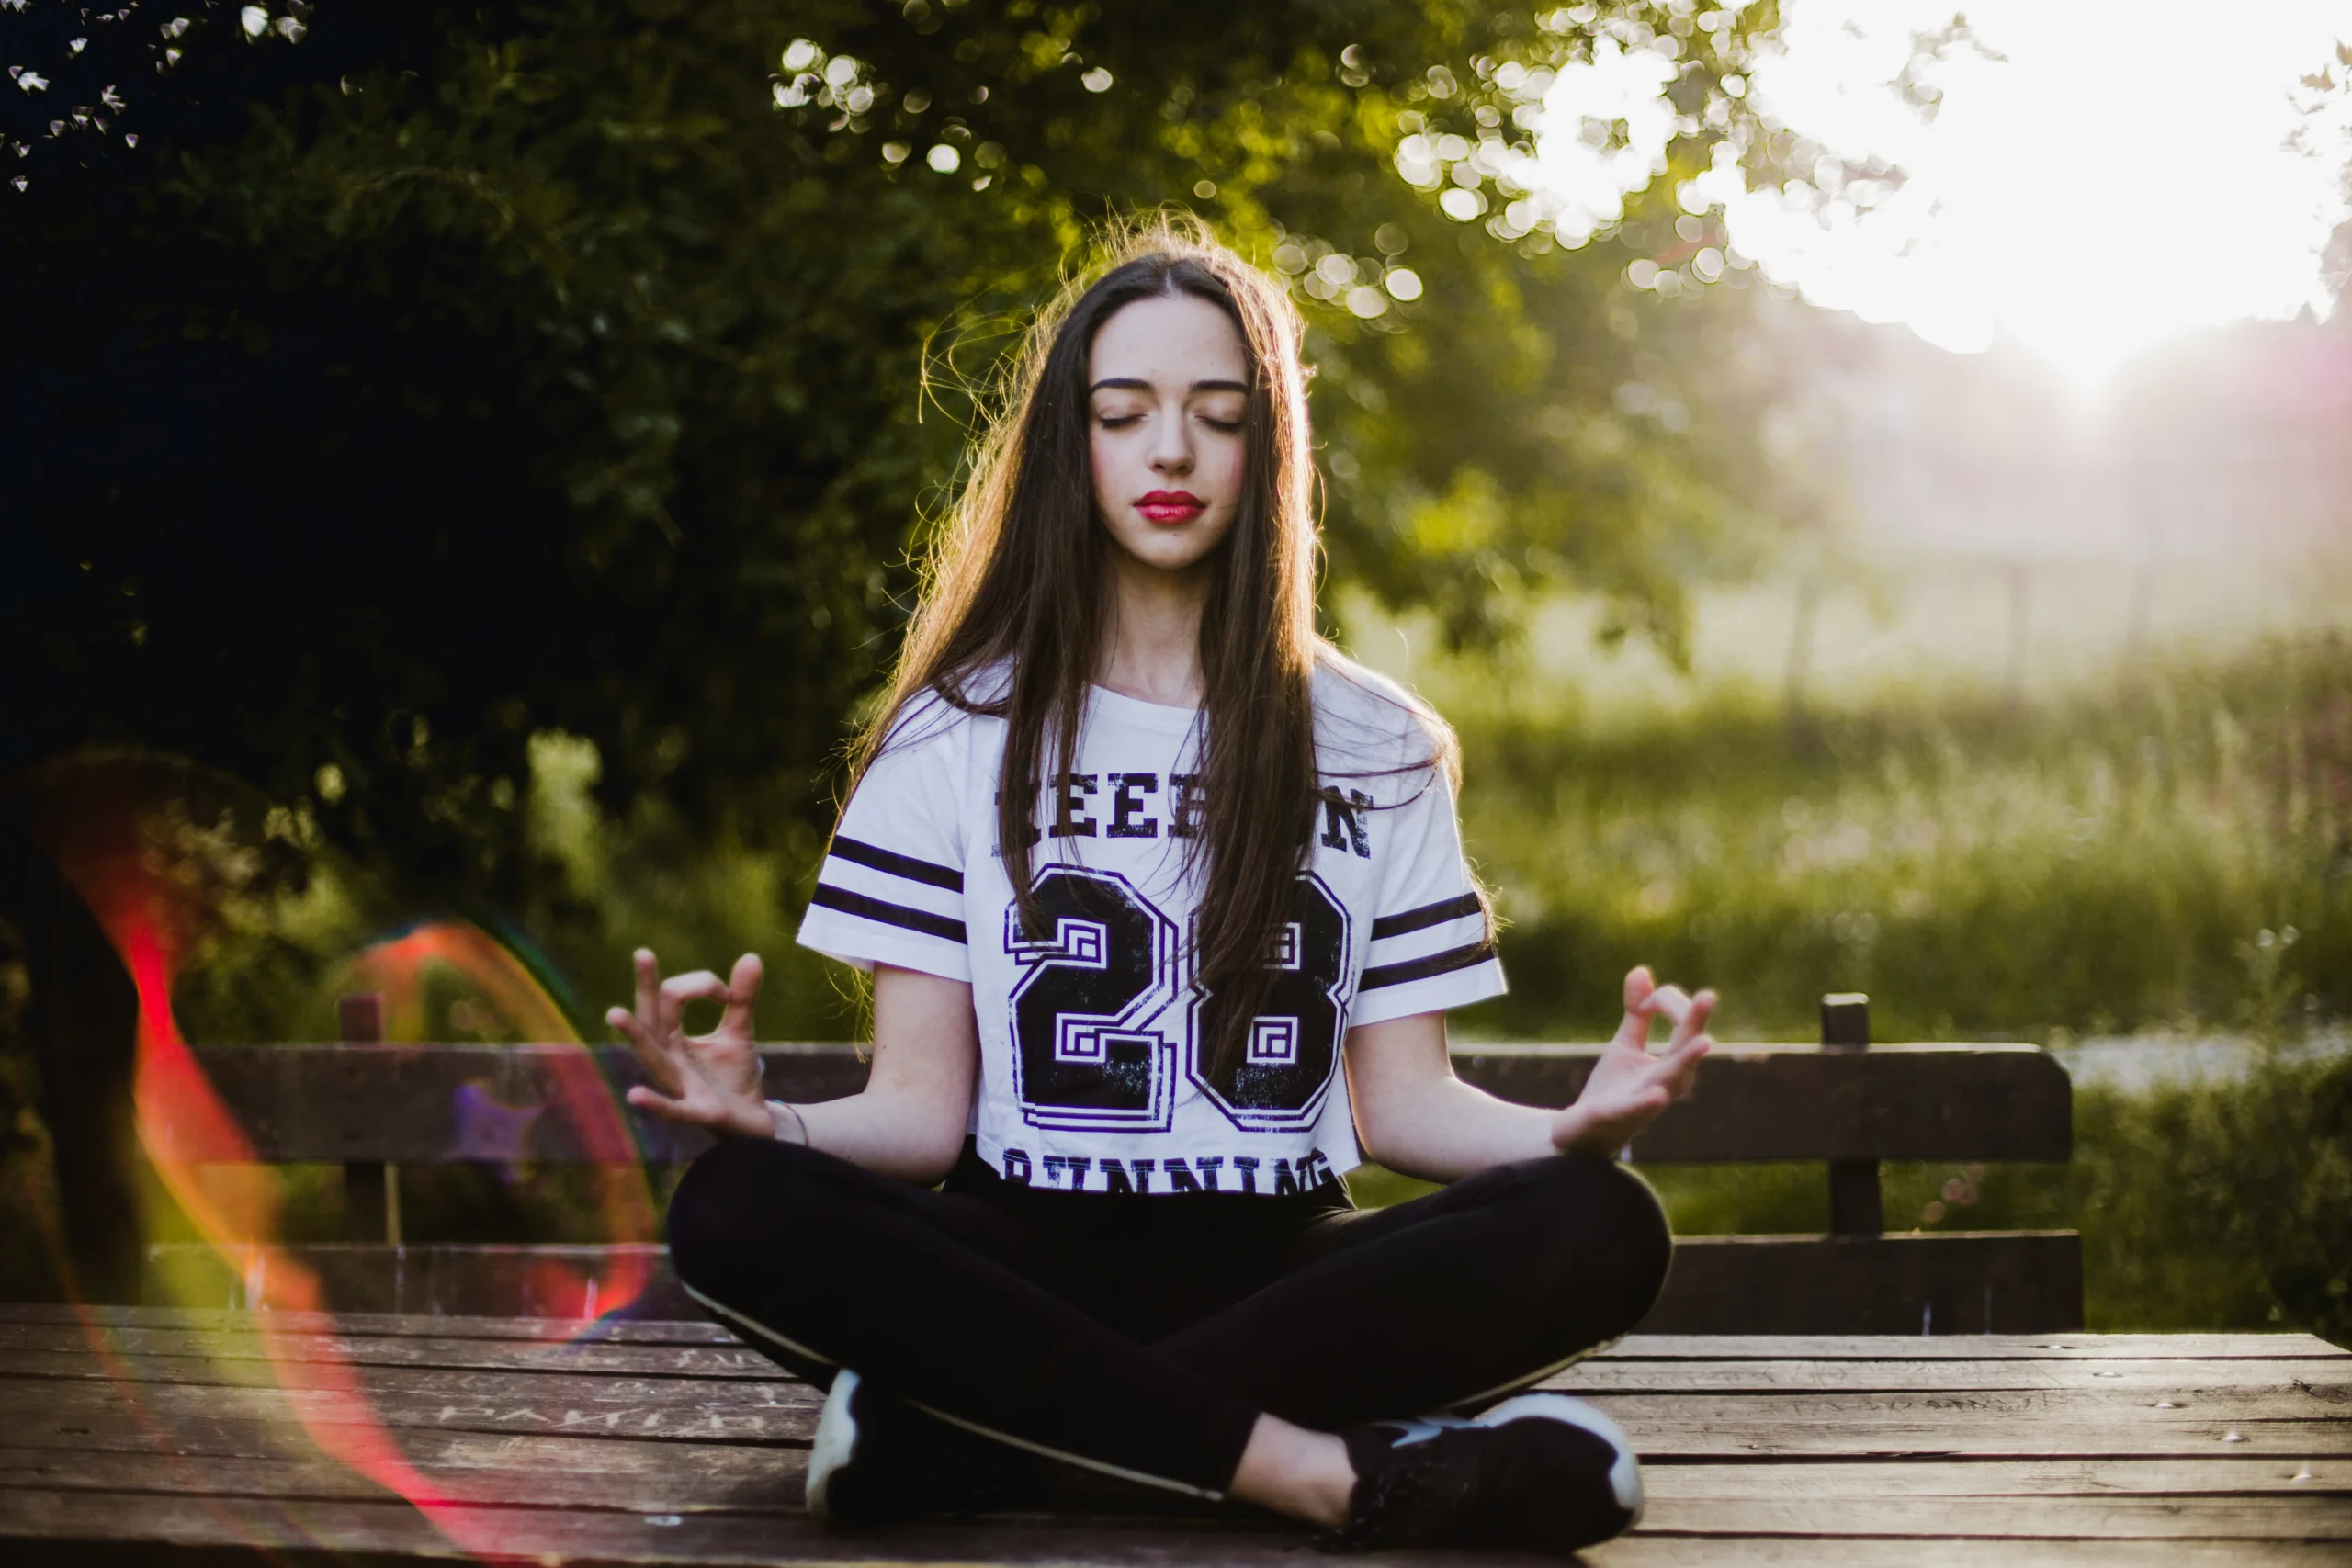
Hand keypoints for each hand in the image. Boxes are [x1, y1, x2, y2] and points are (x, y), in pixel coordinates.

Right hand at [608, 949, 775, 1139]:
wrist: (755, 1120)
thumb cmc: (734, 1077)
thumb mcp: (739, 1032)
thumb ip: (742, 998)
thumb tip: (750, 957)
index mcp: (674, 1038)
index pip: (672, 998)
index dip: (702, 984)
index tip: (727, 992)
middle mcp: (669, 1059)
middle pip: (652, 1020)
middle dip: (647, 988)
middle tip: (643, 954)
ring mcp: (679, 1086)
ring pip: (653, 1058)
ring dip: (636, 1037)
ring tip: (615, 1013)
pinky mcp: (698, 1112)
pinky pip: (673, 1110)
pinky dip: (656, 1104)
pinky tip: (635, 1095)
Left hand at [1551, 966, 1712, 1157]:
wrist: (1583, 1132)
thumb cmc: (1614, 1089)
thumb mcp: (1626, 1046)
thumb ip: (1637, 1013)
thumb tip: (1641, 971)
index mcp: (1671, 1067)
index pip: (1684, 1030)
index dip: (1668, 1004)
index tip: (1646, 997)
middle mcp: (1664, 1085)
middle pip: (1683, 1053)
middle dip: (1694, 1025)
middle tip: (1709, 995)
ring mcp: (1640, 1103)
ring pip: (1667, 1083)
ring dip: (1683, 1062)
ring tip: (1702, 1043)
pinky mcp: (1613, 1117)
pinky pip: (1631, 1110)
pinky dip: (1644, 1102)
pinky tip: (1658, 1095)